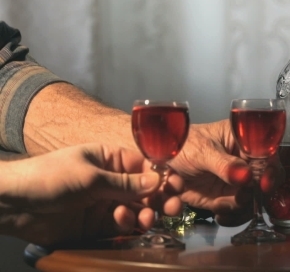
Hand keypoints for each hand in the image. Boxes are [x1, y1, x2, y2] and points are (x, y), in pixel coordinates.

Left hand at [0, 143, 182, 246]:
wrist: (13, 204)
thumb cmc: (49, 177)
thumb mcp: (91, 176)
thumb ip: (126, 183)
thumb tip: (158, 181)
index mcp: (110, 159)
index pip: (145, 166)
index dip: (163, 176)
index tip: (177, 187)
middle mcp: (111, 181)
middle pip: (146, 190)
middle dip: (160, 198)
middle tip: (172, 208)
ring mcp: (105, 203)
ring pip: (137, 209)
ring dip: (146, 214)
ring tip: (145, 218)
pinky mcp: (97, 224)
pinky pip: (122, 226)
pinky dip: (127, 225)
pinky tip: (123, 221)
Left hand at [169, 120, 283, 225]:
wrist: (157, 162)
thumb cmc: (180, 144)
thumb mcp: (201, 150)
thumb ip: (224, 164)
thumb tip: (246, 176)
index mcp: (243, 139)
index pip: (268, 154)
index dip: (271, 169)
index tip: (264, 184)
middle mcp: (244, 161)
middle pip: (265, 180)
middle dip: (255, 194)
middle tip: (240, 198)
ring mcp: (236, 181)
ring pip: (253, 199)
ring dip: (242, 208)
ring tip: (222, 207)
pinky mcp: (225, 197)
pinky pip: (237, 210)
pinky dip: (231, 216)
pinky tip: (219, 214)